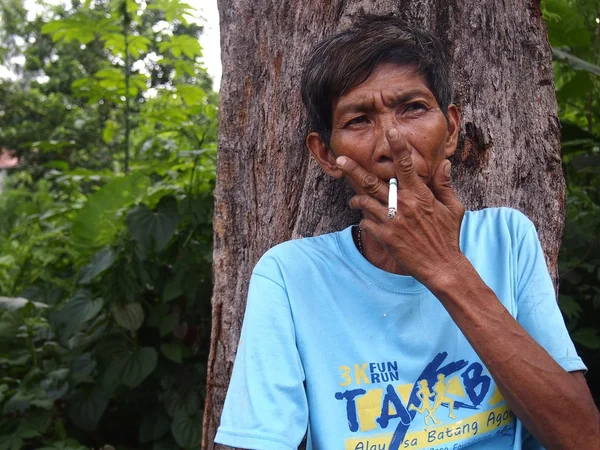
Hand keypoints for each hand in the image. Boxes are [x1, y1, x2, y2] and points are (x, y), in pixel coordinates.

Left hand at [337, 128, 465, 285]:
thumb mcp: (453, 208)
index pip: (406, 165)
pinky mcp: (384, 236)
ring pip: (364, 202)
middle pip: (372, 182)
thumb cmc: (448, 236)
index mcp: (420, 195)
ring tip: (353, 200)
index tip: (390, 131)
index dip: (398, 146)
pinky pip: (366, 223)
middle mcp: (403, 205)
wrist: (441, 266)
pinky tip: (368, 222)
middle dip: (353, 170)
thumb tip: (444, 163)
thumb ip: (444, 184)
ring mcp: (391, 221)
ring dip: (356, 199)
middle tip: (340, 159)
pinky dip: (365, 220)